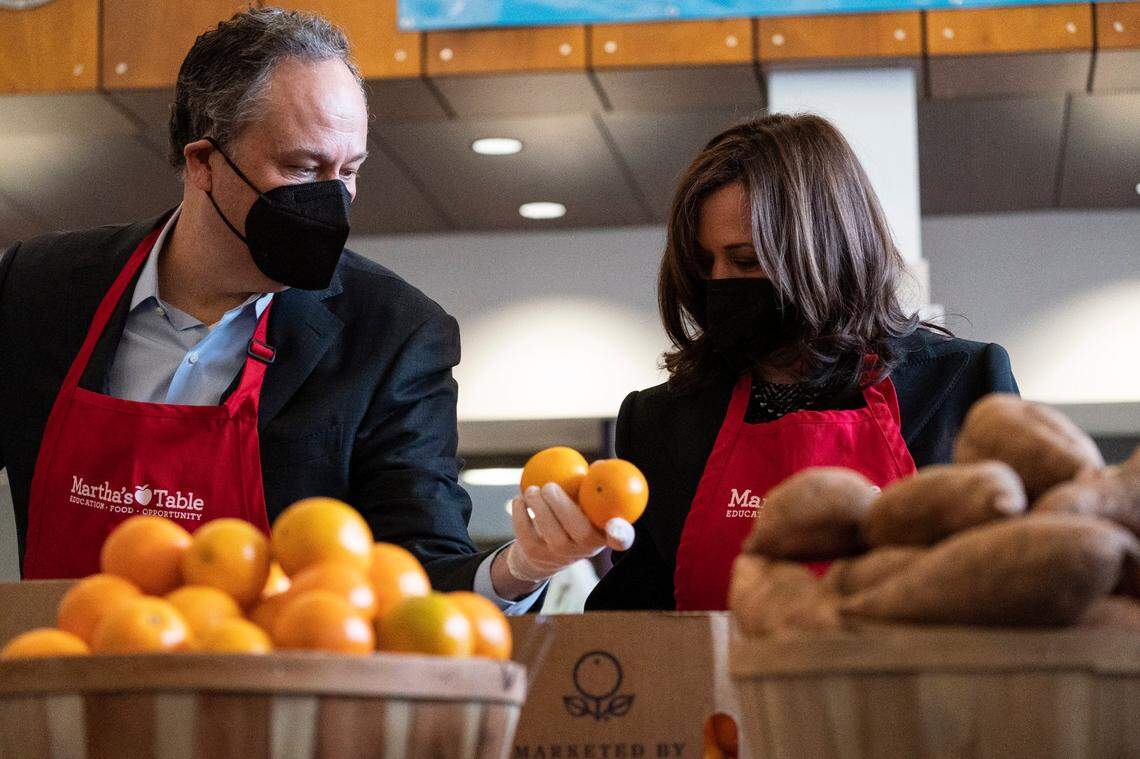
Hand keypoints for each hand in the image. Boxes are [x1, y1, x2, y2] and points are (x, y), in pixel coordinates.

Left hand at [505, 483, 634, 583]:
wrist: (544, 552)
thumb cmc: (571, 515)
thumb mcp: (584, 503)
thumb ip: (592, 486)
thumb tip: (600, 465)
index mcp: (603, 534)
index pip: (620, 539)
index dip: (621, 533)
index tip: (615, 524)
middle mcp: (586, 550)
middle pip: (581, 532)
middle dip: (563, 506)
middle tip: (549, 486)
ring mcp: (561, 556)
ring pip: (552, 534)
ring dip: (539, 507)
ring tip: (532, 489)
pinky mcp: (537, 556)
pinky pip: (528, 535)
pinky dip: (520, 514)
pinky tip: (519, 500)